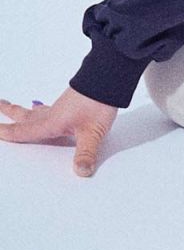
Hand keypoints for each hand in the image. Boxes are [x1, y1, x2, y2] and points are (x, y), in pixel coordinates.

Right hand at [0, 87, 117, 176]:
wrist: (108, 79)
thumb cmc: (98, 102)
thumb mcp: (92, 133)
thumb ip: (86, 153)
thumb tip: (80, 171)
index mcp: (51, 123)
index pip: (23, 131)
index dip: (6, 133)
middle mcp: (52, 114)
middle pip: (25, 116)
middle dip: (9, 113)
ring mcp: (62, 107)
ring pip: (36, 111)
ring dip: (23, 111)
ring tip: (15, 108)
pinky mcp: (72, 103)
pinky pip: (50, 108)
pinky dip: (41, 110)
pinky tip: (46, 109)